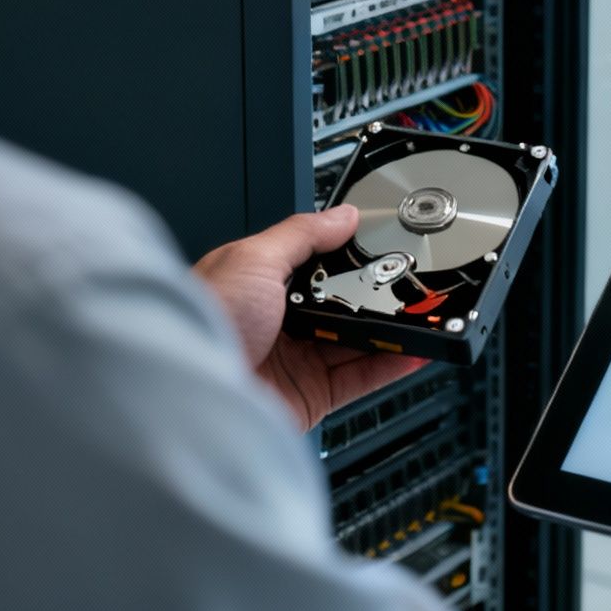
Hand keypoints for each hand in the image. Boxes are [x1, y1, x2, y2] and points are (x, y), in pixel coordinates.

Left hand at [191, 206, 425, 430]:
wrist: (189, 393)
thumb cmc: (204, 322)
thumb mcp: (253, 258)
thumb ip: (302, 234)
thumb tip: (342, 215)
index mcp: (256, 284)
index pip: (312, 263)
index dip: (346, 255)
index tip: (380, 247)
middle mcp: (275, 323)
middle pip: (339, 304)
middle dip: (373, 294)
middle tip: (406, 280)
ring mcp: (294, 361)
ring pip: (356, 341)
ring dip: (389, 328)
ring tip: (421, 311)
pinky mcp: (310, 395)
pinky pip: (361, 377)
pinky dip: (392, 364)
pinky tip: (415, 348)